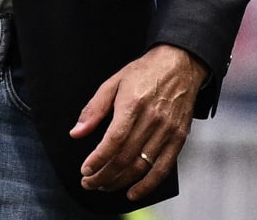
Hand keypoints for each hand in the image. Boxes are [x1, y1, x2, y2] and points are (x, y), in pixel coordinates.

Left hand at [72, 44, 206, 199]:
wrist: (180, 64)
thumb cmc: (144, 72)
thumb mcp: (113, 82)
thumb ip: (94, 109)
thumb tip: (76, 132)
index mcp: (133, 104)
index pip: (114, 140)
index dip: (98, 159)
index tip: (85, 170)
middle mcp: (152, 119)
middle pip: (125, 157)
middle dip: (104, 175)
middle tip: (89, 182)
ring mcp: (168, 131)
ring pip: (141, 166)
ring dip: (120, 181)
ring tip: (104, 186)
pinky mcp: (179, 138)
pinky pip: (163, 168)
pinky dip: (148, 185)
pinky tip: (133, 192)